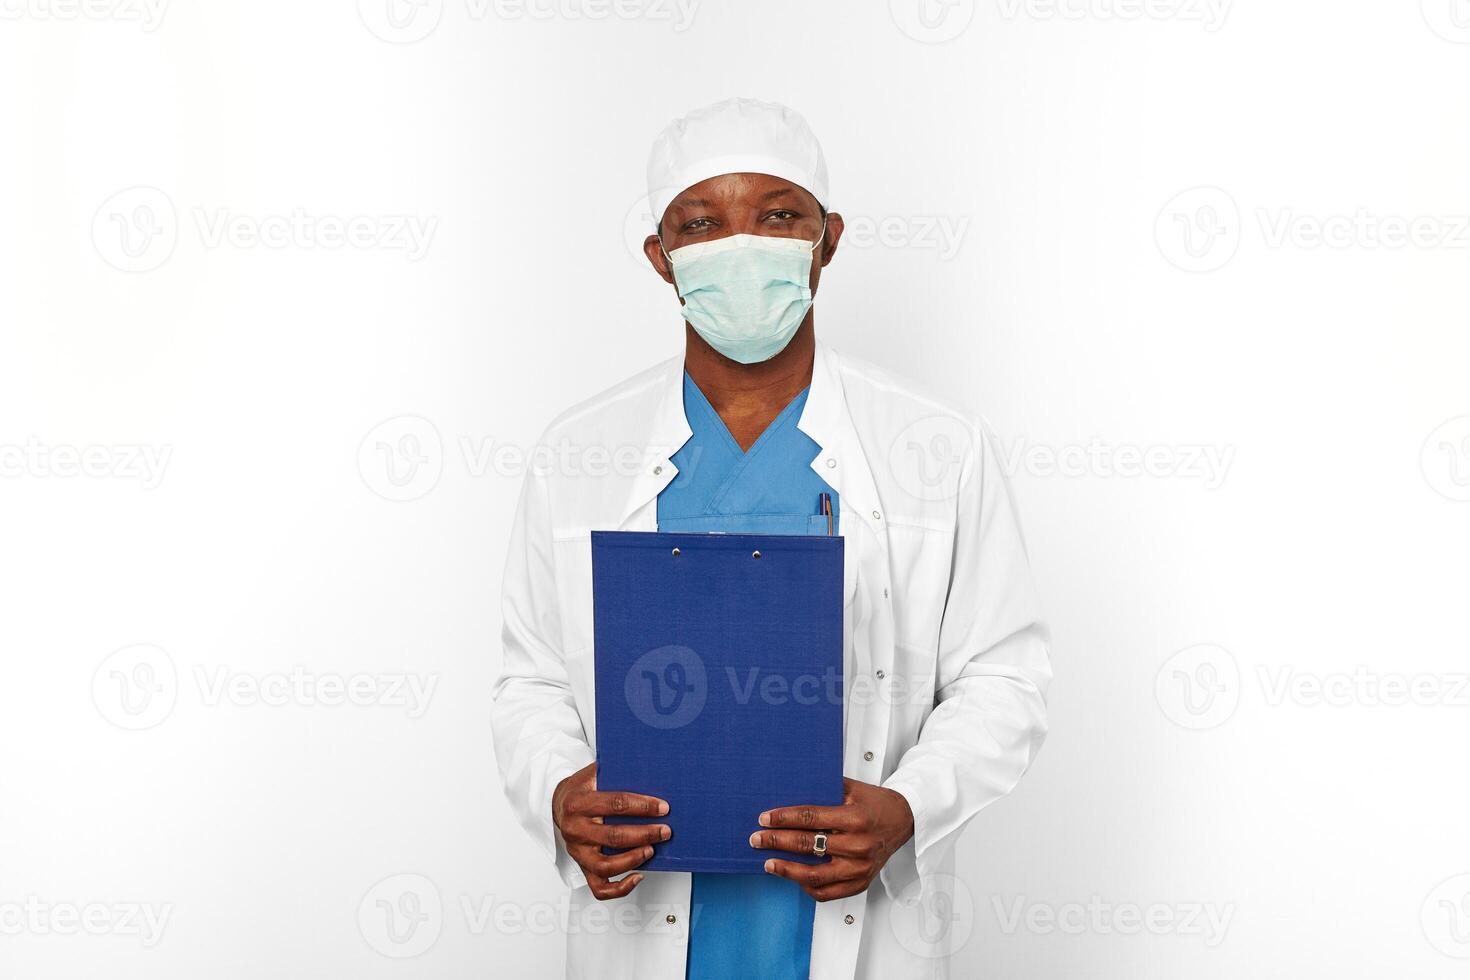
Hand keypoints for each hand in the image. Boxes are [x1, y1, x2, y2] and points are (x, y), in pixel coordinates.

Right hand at [551, 762, 669, 900]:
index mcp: (578, 803)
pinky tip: (638, 876)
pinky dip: (621, 888)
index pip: (615, 804)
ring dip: (634, 859)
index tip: (662, 807)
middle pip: (614, 836)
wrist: (558, 804)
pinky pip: (600, 888)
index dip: (642, 806)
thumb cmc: (582, 789)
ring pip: (606, 865)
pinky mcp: (582, 867)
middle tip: (665, 830)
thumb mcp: (593, 773)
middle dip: (645, 833)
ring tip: (652, 850)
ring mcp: (578, 851)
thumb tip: (649, 765)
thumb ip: (615, 771)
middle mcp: (575, 829)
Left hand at [750, 777, 914, 901]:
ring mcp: (859, 868)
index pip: (810, 819)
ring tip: (768, 863)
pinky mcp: (860, 883)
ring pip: (814, 875)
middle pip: (807, 846)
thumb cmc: (875, 802)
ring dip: (787, 870)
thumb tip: (788, 788)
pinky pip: (827, 892)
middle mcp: (857, 845)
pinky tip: (793, 877)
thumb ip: (823, 789)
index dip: (783, 819)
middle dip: (776, 842)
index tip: (764, 819)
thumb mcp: (851, 788)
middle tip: (756, 839)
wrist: (903, 820)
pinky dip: (807, 886)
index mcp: (855, 818)